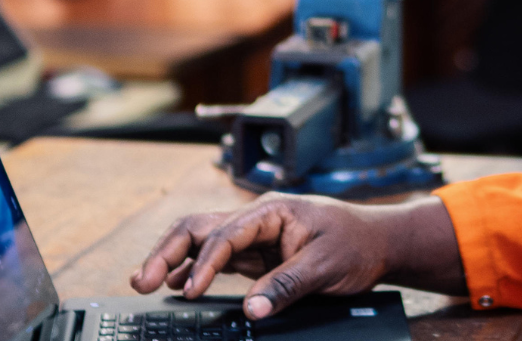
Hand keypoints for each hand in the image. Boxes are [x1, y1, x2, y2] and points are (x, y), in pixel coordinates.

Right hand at [129, 193, 465, 319]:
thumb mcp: (326, 266)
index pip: (226, 234)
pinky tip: (178, 286)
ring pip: (203, 242)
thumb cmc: (357, 244)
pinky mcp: (258, 256)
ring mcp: (255, 237)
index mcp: (272, 211)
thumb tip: (252, 310)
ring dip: (174, 259)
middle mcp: (257, 220)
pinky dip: (194, 271)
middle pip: (200, 228)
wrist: (380, 243)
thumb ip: (286, 285)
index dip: (204, 263)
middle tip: (142, 279)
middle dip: (168, 251)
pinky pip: (218, 259)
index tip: (191, 291)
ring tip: (145, 282)